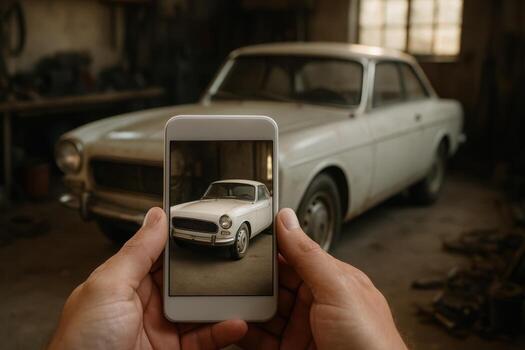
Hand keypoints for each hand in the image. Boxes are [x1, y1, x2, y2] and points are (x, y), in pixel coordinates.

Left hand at [47, 207, 246, 349]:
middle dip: (209, 271)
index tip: (210, 227)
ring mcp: (162, 328)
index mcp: (126, 281)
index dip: (184, 239)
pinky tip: (235, 323)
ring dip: (221, 301)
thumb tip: (156, 216)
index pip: (161, 253)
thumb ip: (136, 252)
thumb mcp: (108, 287)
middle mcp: (146, 303)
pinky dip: (224, 330)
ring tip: (241, 292)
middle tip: (231, 260)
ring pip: (200, 308)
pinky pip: (206, 338)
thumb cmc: (81, 343)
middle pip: (186, 280)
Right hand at [237, 208, 407, 349]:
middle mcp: (315, 305)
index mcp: (330, 282)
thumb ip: (309, 255)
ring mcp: (301, 330)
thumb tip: (287, 220)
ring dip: (245, 305)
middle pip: (275, 285)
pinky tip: (234, 322)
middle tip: (230, 271)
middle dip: (254, 279)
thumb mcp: (338, 289)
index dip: (271, 249)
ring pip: (264, 311)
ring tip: (226, 297)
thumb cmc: (372, 343)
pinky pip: (259, 338)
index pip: (294, 257)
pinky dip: (244, 330)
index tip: (245, 241)